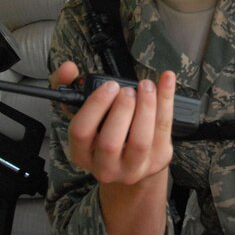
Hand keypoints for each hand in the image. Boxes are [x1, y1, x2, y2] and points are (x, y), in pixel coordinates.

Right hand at [49, 61, 175, 185]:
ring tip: (146, 86)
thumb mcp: (84, 111)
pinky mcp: (158, 159)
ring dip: (145, 107)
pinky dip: (167, 100)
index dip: (95, 106)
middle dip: (121, 109)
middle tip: (128, 90)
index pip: (81, 132)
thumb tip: (67, 68)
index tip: (110, 86)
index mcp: (82, 153)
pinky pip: (164, 128)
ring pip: (140, 140)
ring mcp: (133, 167)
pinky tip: (167, 79)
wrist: (132, 161)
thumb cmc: (105, 129)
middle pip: (110, 142)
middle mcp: (105, 166)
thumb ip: (70, 85)